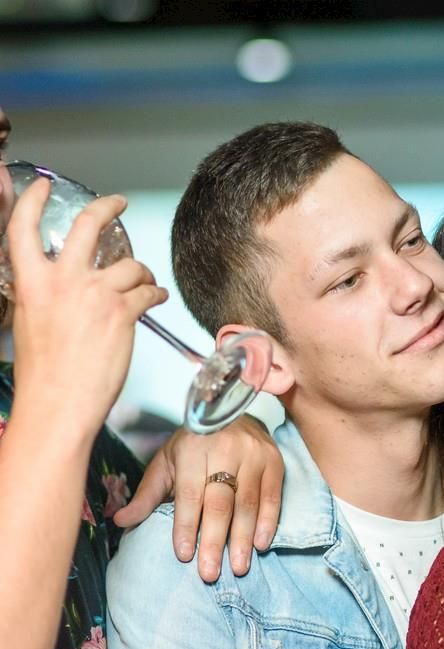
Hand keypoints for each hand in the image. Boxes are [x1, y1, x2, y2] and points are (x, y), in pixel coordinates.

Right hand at [8, 179, 166, 436]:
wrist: (58, 405)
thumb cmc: (45, 377)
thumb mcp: (32, 324)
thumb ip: (48, 298)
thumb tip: (67, 291)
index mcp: (31, 284)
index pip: (23, 230)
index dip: (31, 201)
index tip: (41, 185)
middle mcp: (62, 281)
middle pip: (87, 226)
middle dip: (107, 206)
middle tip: (118, 201)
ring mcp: (94, 294)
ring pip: (131, 264)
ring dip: (143, 272)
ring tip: (146, 282)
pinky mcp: (123, 311)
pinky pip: (149, 290)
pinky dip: (156, 293)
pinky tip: (157, 298)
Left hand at [114, 414, 283, 581]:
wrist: (232, 409)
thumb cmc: (195, 443)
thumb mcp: (167, 461)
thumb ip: (147, 493)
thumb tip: (120, 522)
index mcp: (194, 448)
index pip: (189, 493)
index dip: (186, 525)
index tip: (184, 555)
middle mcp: (226, 448)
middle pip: (220, 502)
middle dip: (214, 540)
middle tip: (209, 573)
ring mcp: (254, 454)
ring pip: (248, 502)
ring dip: (242, 538)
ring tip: (237, 567)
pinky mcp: (275, 461)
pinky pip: (272, 496)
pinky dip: (267, 522)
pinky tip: (260, 544)